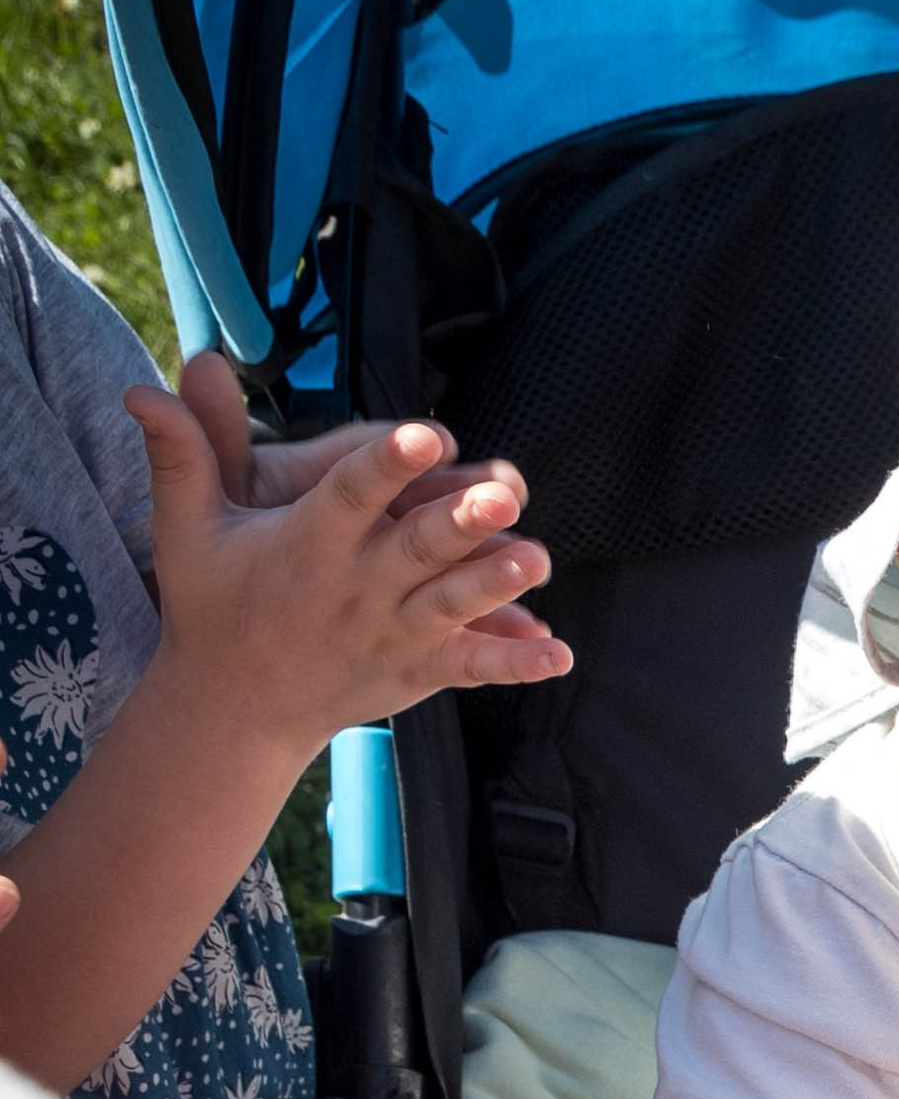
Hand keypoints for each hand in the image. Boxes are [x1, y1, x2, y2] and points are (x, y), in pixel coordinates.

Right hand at [130, 379, 572, 763]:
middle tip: (506, 491)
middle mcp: (354, 587)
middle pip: (414, 548)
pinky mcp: (415, 670)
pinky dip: (514, 662)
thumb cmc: (212, 603)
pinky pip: (471, 666)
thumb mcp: (185, 530)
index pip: (349, 493)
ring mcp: (389, 633)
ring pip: (450, 605)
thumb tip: (140, 389)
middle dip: (459, 521)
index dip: (386, 462)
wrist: (232, 710)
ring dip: (495, 585)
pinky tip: (559, 651)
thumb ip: (182, 454)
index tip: (425, 432)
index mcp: (307, 543)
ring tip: (537, 559)